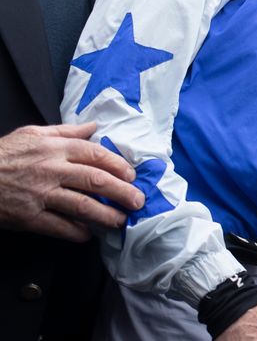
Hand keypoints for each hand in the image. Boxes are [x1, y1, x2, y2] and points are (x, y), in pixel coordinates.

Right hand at [0, 123, 144, 240]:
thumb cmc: (4, 155)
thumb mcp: (32, 134)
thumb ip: (66, 131)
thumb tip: (93, 126)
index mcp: (55, 148)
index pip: (96, 155)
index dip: (118, 166)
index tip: (132, 176)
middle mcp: (51, 169)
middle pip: (96, 181)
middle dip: (122, 192)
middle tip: (138, 201)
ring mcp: (41, 194)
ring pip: (82, 206)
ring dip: (106, 215)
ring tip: (121, 221)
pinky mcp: (29, 216)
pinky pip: (59, 226)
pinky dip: (77, 232)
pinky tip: (89, 235)